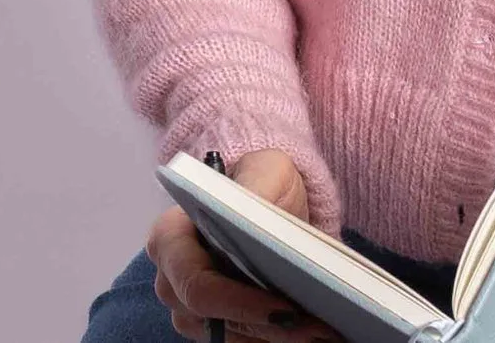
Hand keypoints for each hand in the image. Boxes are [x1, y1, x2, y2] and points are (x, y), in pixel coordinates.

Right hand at [148, 151, 336, 341]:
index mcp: (170, 238)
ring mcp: (191, 309)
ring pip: (230, 338)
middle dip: (267, 325)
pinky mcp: (217, 326)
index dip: (238, 302)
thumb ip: (256, 189)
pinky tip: (313, 332)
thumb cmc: (260, 181)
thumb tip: (253, 219)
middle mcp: (171, 280)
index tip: (285, 307)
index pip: (195, 284)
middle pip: (213, 320)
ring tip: (324, 329)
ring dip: (277, 337)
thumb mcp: (265, 170)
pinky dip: (276, 339)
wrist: (268, 202)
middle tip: (319, 326)